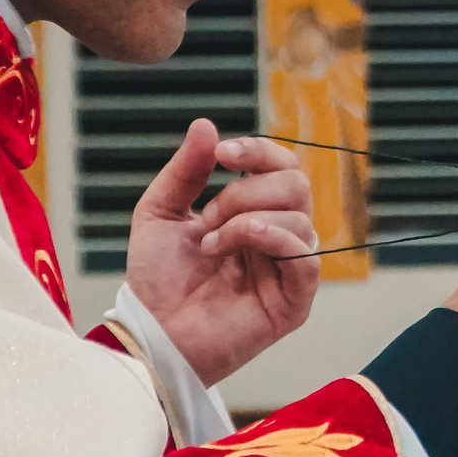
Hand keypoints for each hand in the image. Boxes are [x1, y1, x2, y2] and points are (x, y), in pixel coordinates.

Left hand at [122, 119, 317, 384]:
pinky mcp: (294, 301)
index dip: (258, 151)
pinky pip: (306, 257)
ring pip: (300, 217)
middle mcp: (278, 237)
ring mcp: (289, 269)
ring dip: (246, 219)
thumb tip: (207, 125)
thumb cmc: (157, 280)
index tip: (222, 154)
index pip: (282, 167)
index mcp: (254, 212)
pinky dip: (271, 237)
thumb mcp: (160, 212)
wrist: (151, 331)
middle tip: (208, 216)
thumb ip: (185, 171)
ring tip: (210, 244)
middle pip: (296, 184)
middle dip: (246, 190)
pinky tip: (234, 244)